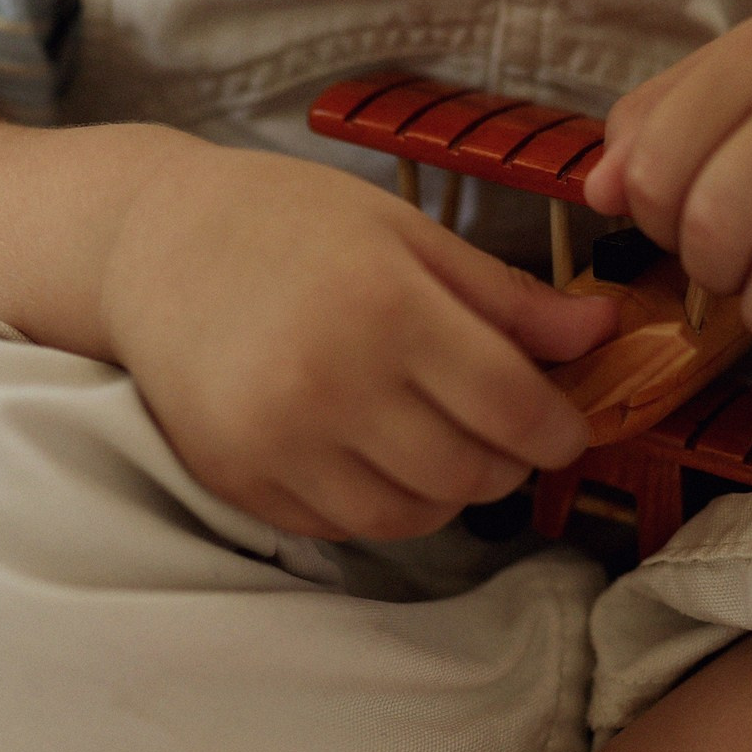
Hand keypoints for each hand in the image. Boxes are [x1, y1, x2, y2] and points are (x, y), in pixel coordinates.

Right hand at [101, 141, 618, 541]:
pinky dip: (375, 503)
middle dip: (506, 461)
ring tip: (433, 440)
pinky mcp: (239, 482)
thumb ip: (505, 296)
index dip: (559, 430)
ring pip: (411, 519)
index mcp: (387, 310)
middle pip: (471, 475)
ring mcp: (279, 444)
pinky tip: (367, 451)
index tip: (564, 426)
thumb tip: (603, 333)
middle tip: (499, 430)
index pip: (515, 410)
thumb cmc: (286, 224)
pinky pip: (342, 528)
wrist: (148, 245)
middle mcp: (331, 386)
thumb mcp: (404, 233)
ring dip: (444, 491)